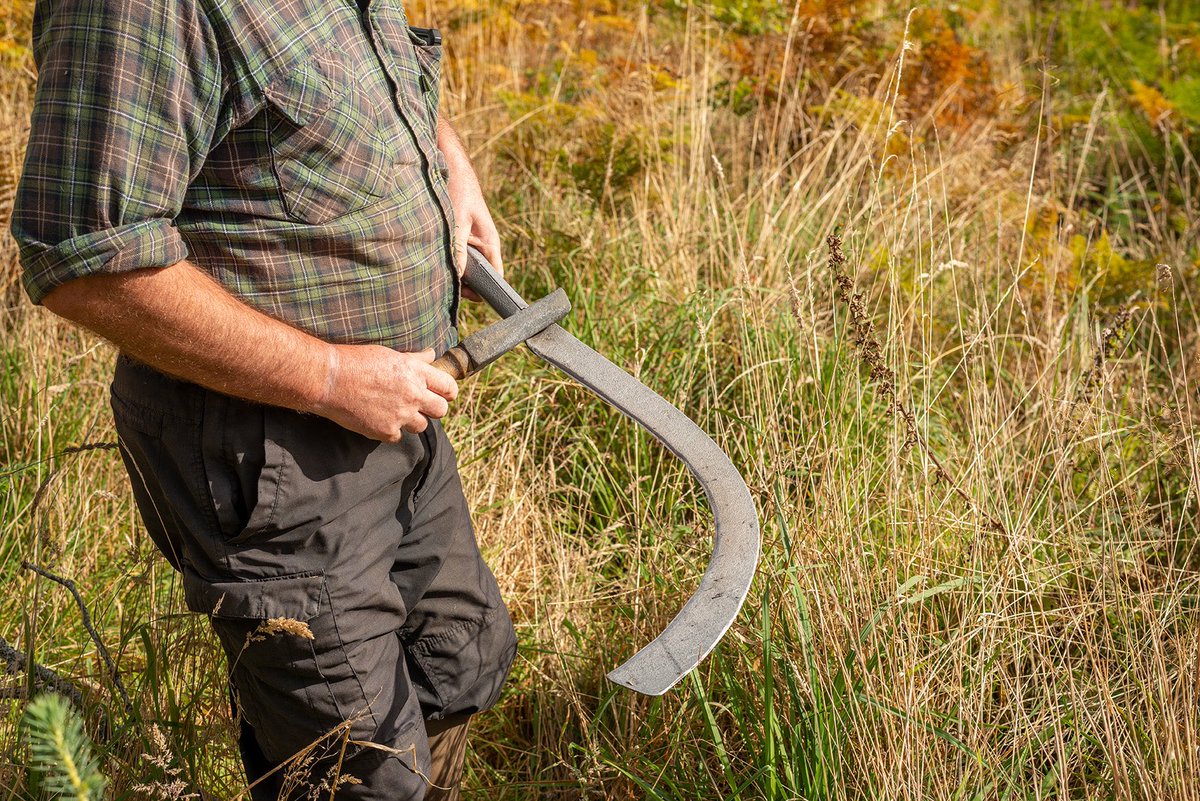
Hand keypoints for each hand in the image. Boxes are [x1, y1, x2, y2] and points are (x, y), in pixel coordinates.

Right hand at [313, 346, 457, 440]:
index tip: (441, 394)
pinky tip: (377, 419)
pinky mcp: (385, 431)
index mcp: (416, 372)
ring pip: (421, 426)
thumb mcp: (389, 354)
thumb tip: (432, 355)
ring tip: (394, 411)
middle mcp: (413, 394)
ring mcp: (400, 415)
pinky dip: (390, 431)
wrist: (328, 379)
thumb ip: (414, 359)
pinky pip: (398, 437)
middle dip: (433, 409)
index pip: (449, 387)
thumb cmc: (356, 361)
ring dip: (411, 421)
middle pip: (441, 410)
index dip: (447, 392)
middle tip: (420, 406)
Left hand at [437, 114, 501, 300]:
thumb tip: (456, 277)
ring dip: (450, 273)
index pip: (496, 276)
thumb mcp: (456, 221)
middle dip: (463, 287)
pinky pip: (451, 257)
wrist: (448, 165)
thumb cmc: (458, 190)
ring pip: (461, 268)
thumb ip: (457, 249)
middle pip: (477, 277)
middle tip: (443, 294)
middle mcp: (481, 246)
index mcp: (490, 243)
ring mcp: (468, 242)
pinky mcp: (455, 238)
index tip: (473, 303)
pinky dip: (443, 262)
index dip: (487, 293)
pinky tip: (428, 265)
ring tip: (433, 280)